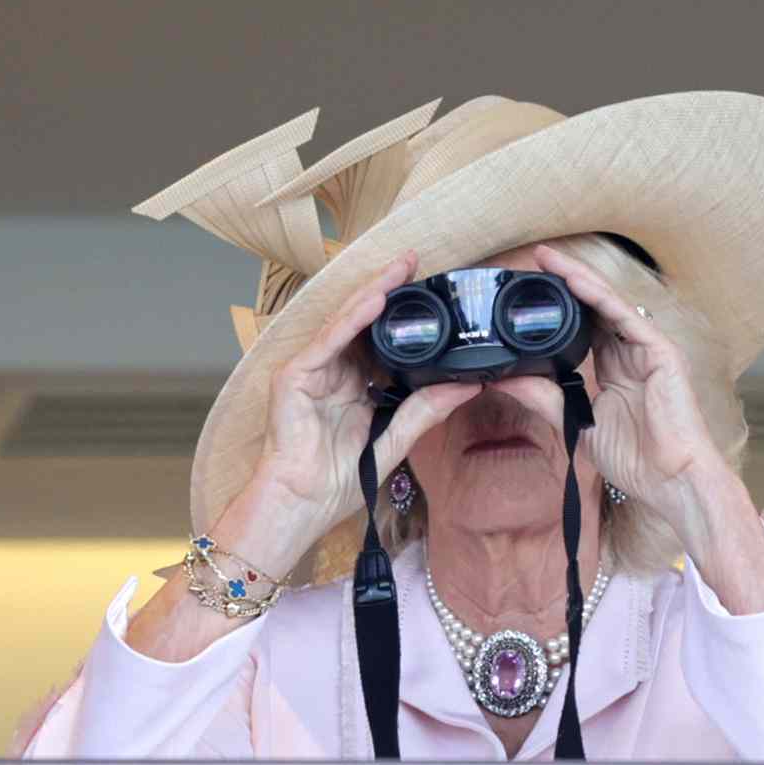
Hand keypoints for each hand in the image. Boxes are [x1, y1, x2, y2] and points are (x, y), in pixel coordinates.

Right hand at [250, 251, 479, 569]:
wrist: (303, 504)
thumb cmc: (337, 480)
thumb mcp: (396, 438)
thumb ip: (426, 410)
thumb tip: (469, 386)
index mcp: (352, 385)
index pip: (380, 340)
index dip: (403, 316)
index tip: (433, 295)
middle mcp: (331, 371)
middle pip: (363, 322)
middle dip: (388, 289)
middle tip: (417, 261)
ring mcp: (310, 369)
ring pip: (346, 321)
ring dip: (374, 292)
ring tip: (401, 267)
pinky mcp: (295, 374)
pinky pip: (330, 338)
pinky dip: (353, 318)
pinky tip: (376, 298)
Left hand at [491, 244, 728, 532]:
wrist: (671, 479)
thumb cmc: (635, 459)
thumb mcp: (578, 424)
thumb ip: (546, 399)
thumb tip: (508, 380)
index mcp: (615, 370)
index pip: (585, 327)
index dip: (560, 307)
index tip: (528, 290)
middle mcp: (632, 354)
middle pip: (597, 308)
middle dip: (567, 282)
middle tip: (535, 259)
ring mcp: (649, 350)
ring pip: (609, 305)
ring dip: (579, 279)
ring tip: (549, 260)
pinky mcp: (662, 352)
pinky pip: (626, 317)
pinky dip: (600, 297)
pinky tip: (576, 282)